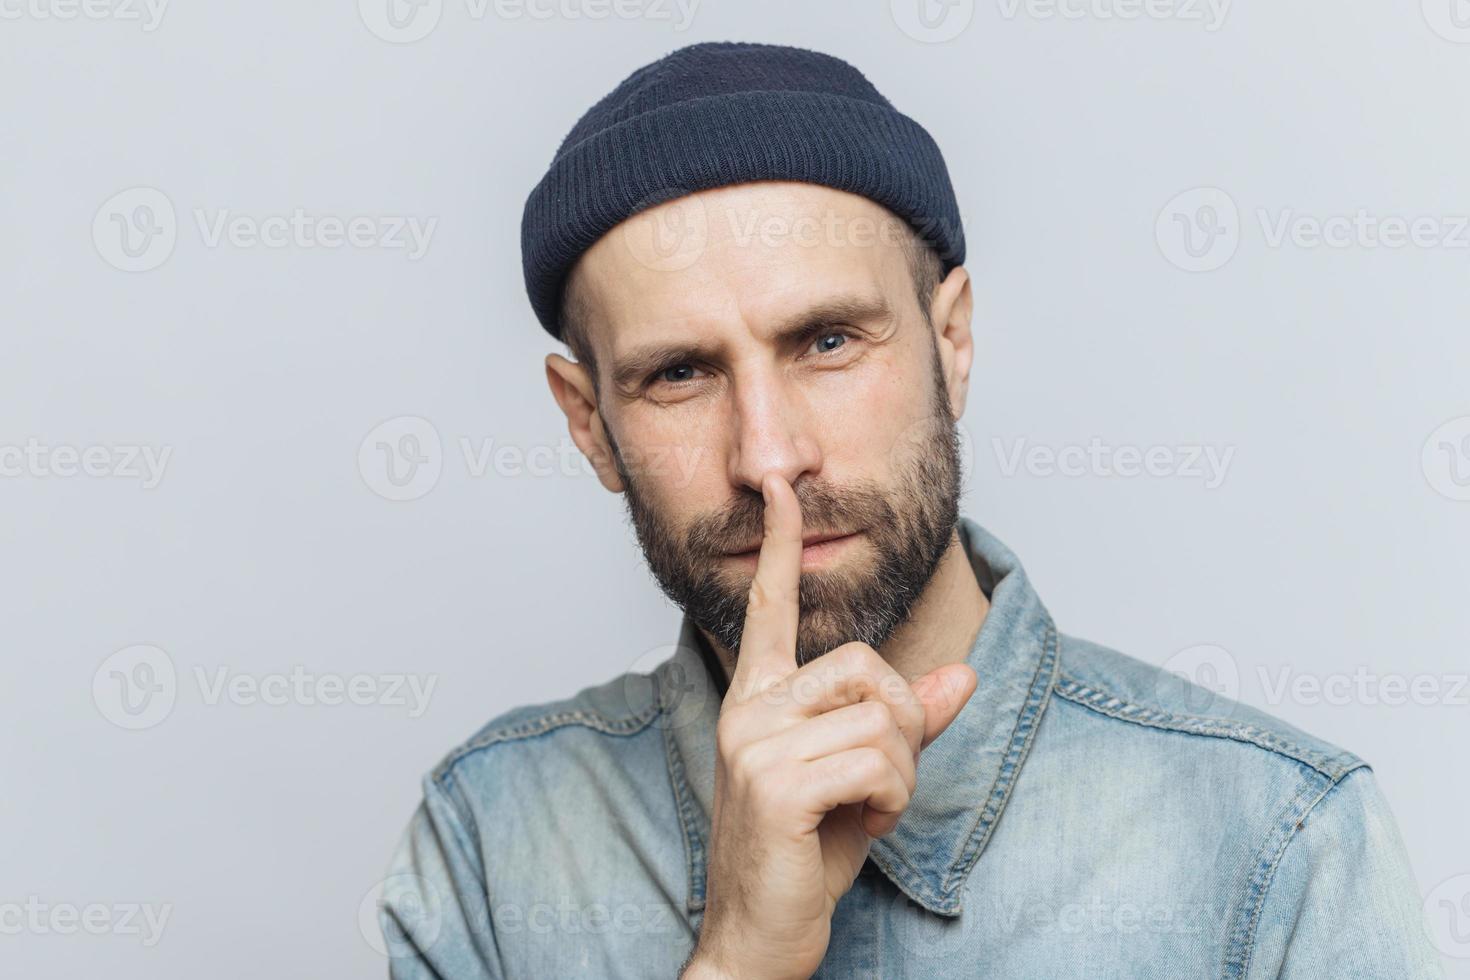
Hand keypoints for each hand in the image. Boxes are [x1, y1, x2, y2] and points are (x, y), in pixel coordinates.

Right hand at [682, 473, 977, 979]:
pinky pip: (880, 760)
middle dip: (903, 725)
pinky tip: (860, 825)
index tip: (780, 489)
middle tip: (881, 782)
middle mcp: (748, 709)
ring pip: (884, 715)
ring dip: (901, 774)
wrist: (755, 939)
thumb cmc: (802, 857)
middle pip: (867, 664)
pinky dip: (893, 799)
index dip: (781, 547)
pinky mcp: (775, 783)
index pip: (769, 608)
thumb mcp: (863, 781)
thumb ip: (908, 726)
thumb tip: (964, 678)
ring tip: (866, 809)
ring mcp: (754, 743)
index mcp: (758, 700)